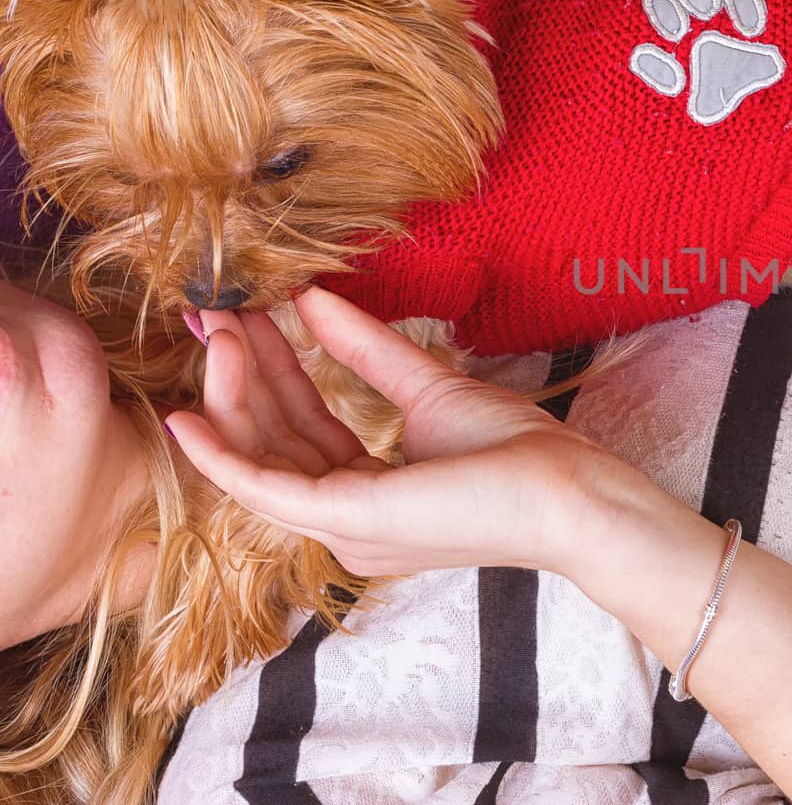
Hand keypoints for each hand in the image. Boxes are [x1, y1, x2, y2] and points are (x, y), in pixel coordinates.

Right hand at [164, 287, 604, 577]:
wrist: (566, 492)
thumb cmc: (516, 454)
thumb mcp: (428, 387)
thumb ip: (367, 351)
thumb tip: (313, 300)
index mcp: (366, 495)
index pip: (299, 430)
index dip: (269, 372)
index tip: (247, 318)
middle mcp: (346, 520)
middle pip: (272, 442)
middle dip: (242, 376)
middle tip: (219, 315)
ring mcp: (343, 526)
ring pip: (261, 457)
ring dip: (232, 394)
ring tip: (218, 332)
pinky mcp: (349, 517)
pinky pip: (264, 487)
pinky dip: (222, 454)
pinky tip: (189, 417)